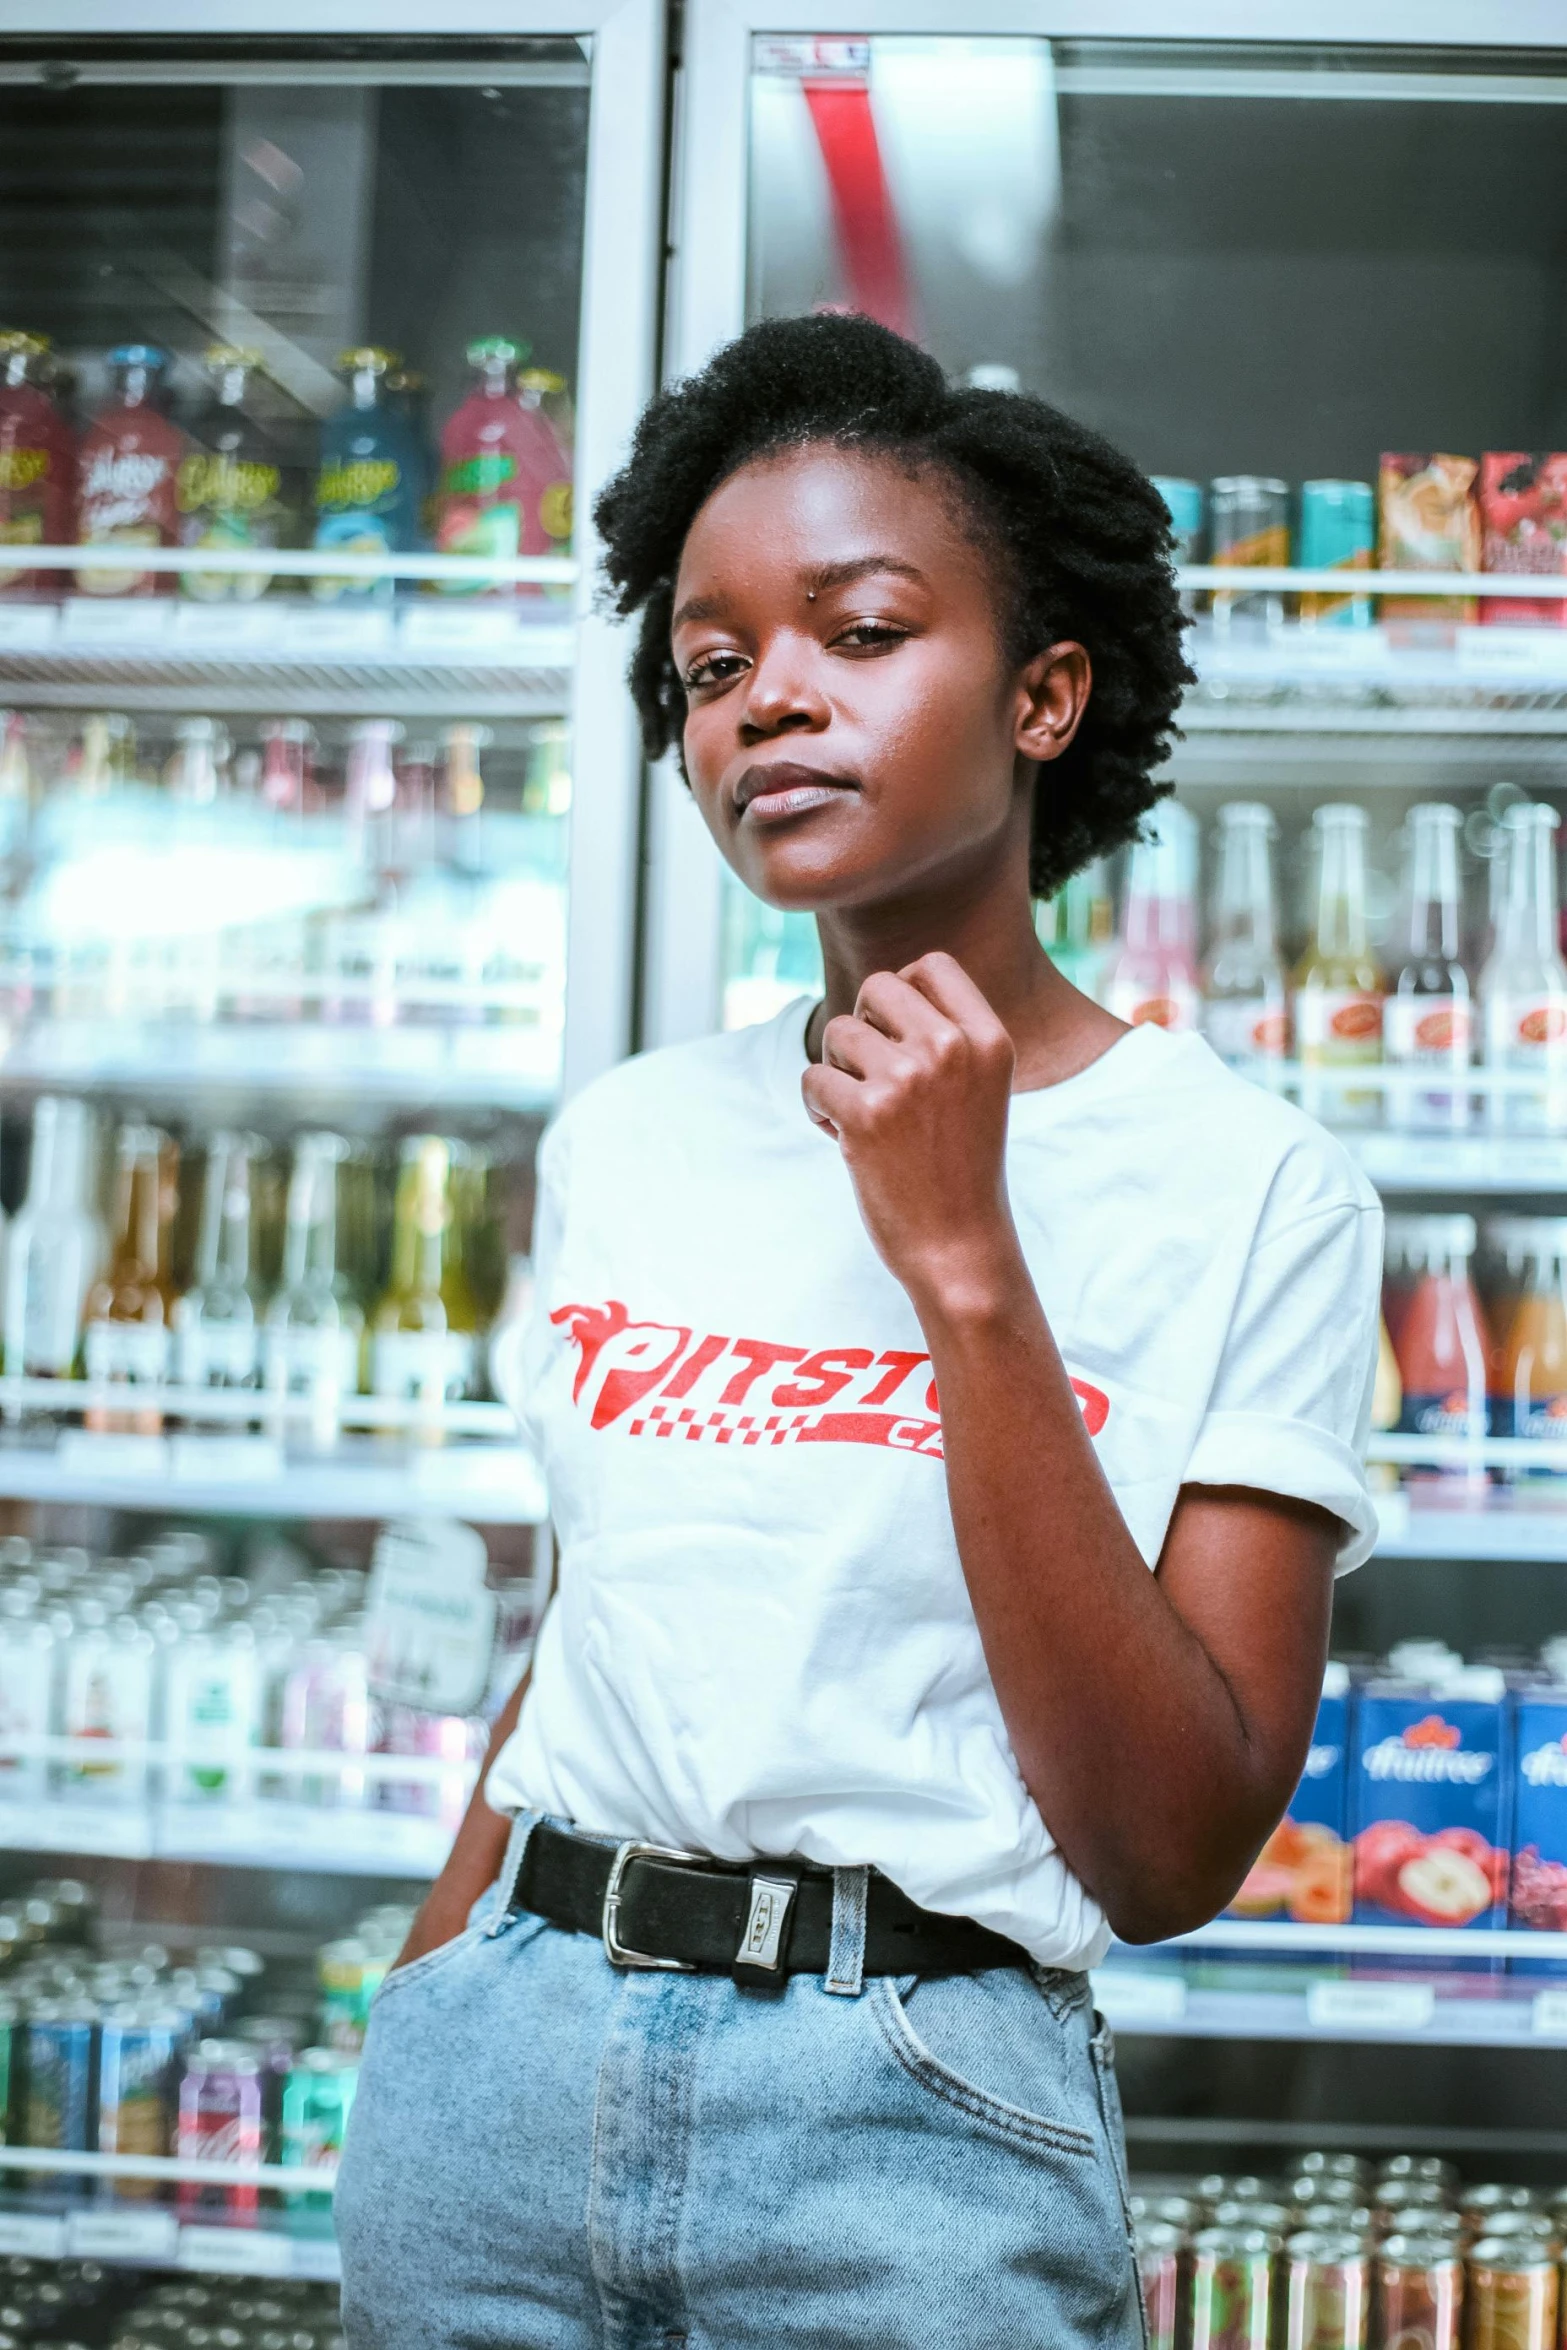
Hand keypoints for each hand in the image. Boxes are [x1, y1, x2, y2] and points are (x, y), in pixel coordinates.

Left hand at [802, 952, 1020, 1310]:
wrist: (959, 1245)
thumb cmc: (961, 1165)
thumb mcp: (980, 1085)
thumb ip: (946, 1031)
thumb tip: (887, 982)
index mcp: (989, 1039)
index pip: (932, 965)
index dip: (902, 994)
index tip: (898, 1038)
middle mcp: (952, 1049)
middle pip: (877, 987)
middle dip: (862, 1026)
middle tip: (874, 1076)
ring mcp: (908, 1079)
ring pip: (837, 1032)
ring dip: (838, 1071)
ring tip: (866, 1115)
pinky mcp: (865, 1114)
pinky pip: (811, 1078)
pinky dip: (818, 1109)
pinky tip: (848, 1140)